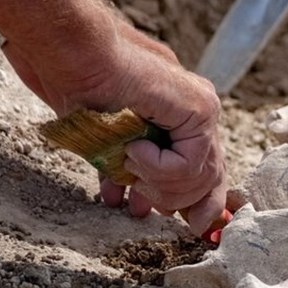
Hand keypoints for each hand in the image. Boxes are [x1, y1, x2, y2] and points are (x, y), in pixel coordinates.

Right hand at [3, 16, 226, 235]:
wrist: (79, 61)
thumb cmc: (86, 98)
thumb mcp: (114, 151)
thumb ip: (133, 175)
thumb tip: (137, 209)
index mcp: (184, 125)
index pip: (208, 177)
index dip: (199, 207)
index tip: (189, 226)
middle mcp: (200, 117)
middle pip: (208, 182)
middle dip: (173, 201)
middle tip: (139, 203)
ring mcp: (204, 111)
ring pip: (198, 179)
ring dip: (157, 184)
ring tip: (129, 165)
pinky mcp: (201, 108)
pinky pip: (188, 165)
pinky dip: (158, 168)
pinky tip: (135, 150)